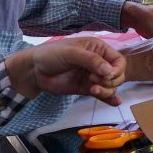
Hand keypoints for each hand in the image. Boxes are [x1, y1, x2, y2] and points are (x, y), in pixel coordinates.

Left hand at [4, 39, 125, 103]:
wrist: (33, 71)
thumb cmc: (51, 55)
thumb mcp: (71, 53)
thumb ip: (91, 60)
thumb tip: (109, 71)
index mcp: (98, 49)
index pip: (118, 60)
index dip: (117, 69)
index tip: (107, 75)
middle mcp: (99, 63)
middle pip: (117, 75)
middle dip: (110, 81)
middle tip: (93, 81)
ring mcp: (93, 77)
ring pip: (110, 86)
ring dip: (106, 90)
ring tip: (93, 90)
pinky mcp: (86, 88)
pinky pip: (102, 94)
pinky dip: (109, 99)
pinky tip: (115, 103)